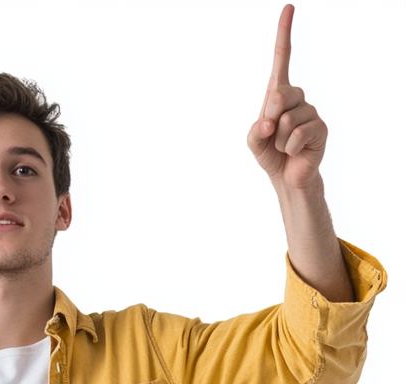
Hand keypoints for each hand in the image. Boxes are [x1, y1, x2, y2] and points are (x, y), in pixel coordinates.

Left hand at [247, 5, 327, 191]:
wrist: (286, 177)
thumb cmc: (270, 153)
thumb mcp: (254, 140)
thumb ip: (255, 129)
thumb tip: (270, 122)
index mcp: (279, 93)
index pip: (282, 59)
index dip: (284, 34)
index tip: (288, 8)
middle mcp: (297, 97)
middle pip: (278, 95)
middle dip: (269, 119)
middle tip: (272, 135)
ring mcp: (310, 111)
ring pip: (286, 120)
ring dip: (278, 140)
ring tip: (283, 146)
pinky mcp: (320, 128)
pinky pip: (296, 135)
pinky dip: (289, 148)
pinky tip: (294, 151)